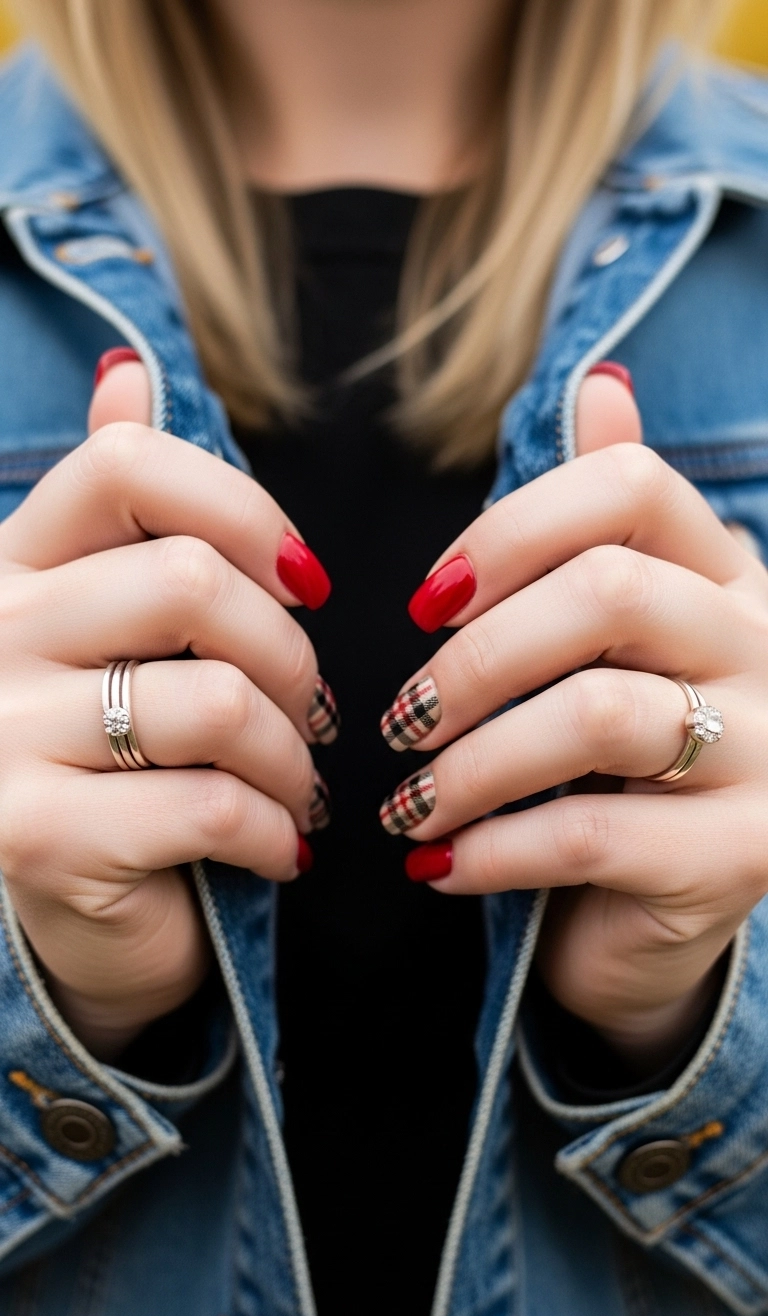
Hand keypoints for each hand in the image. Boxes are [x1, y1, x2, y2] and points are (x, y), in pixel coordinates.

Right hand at [0, 353, 335, 1059]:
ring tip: (298, 785)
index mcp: (15, 566)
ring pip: (217, 702)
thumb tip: (127, 372)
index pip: (127, 469)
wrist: (71, 925)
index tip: (306, 583)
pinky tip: (279, 844)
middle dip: (291, 657)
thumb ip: (118, 513)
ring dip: (293, 757)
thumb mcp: (107, 630)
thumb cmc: (113, 763)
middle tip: (313, 711)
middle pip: (189, 583)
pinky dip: (275, 831)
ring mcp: (3, 739)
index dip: (246, 511)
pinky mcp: (36, 836)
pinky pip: (211, 806)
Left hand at [379, 368, 767, 1068]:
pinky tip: (439, 863)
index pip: (630, 489)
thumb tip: (601, 385)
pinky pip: (591, 832)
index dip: (509, 531)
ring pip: (597, 715)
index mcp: (727, 577)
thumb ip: (597, 532)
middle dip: (472, 662)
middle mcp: (766, 648)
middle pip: (607, 593)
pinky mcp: (741, 855)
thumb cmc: (610, 767)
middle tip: (400, 721)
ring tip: (409, 801)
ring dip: (469, 763)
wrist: (653, 920)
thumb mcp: (606, 647)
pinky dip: (491, 847)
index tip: (426, 605)